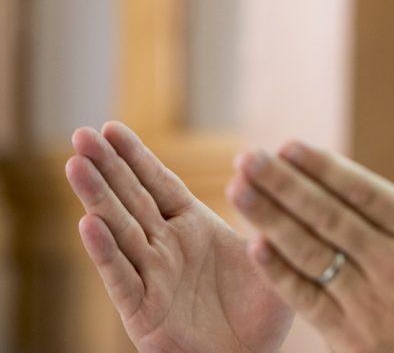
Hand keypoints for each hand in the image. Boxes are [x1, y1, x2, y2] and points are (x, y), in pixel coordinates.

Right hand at [66, 122, 294, 352]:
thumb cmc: (262, 311)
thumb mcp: (271, 256)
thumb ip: (269, 217)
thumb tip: (266, 170)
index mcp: (193, 227)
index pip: (158, 184)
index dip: (135, 157)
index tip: (111, 127)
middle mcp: (166, 247)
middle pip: (131, 199)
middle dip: (107, 167)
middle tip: (80, 134)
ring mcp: (152, 277)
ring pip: (119, 231)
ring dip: (97, 199)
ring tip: (75, 166)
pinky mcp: (144, 312)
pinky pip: (122, 278)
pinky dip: (105, 252)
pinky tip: (87, 224)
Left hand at [227, 117, 393, 351]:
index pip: (364, 193)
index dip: (324, 168)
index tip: (288, 146)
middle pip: (329, 217)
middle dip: (284, 185)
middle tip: (247, 157)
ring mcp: (371, 302)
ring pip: (311, 254)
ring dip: (270, 220)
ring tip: (239, 190)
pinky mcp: (352, 337)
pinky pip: (308, 300)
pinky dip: (280, 274)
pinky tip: (255, 246)